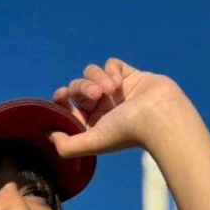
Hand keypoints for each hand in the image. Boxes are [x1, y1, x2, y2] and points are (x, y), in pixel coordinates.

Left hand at [49, 57, 186, 157]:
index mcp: (93, 124)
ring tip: (112, 89)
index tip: (62, 95)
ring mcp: (116, 91)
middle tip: (97, 95)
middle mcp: (103, 108)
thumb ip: (68, 145)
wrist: (159, 115)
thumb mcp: (93, 142)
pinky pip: (111, 64)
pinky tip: (120, 82)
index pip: (69, 108)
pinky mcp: (129, 76)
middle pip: (78, 88)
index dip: (61, 100)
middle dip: (83, 88)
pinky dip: (112, 70)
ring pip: (92, 73)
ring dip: (98, 78)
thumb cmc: (127, 132)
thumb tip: (50, 136)